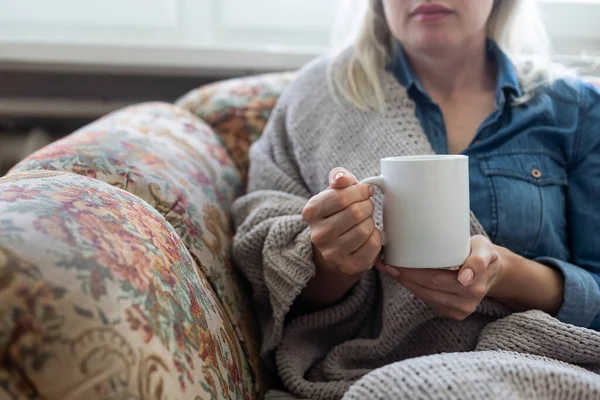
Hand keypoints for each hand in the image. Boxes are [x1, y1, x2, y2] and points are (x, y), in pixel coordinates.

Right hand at [301, 167, 381, 275]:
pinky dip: (376, 236)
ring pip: (365, 229)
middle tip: (366, 206)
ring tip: (365, 221)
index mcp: (311, 212)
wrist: (333, 244)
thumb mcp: (334, 190)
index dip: (359, 191)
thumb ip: (339, 177)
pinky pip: (373, 245)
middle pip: (355, 213)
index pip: (341, 197)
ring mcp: (332, 253)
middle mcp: (318, 235)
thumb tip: (342, 179)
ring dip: (371, 221)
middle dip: (367, 205)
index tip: (365, 191)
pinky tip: (368, 234)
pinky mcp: (348, 266)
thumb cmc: (337, 211)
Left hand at [377, 235, 501, 320]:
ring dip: (405, 282)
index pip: (435, 278)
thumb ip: (478, 260)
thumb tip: (465, 279)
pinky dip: (413, 287)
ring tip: (389, 267)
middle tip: (384, 262)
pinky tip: (402, 276)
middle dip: (403, 275)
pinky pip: (427, 300)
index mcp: (474, 286)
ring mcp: (458, 311)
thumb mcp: (485, 249)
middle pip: (426, 287)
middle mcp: (466, 302)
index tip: (392, 263)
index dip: (412, 272)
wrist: (491, 271)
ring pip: (424, 295)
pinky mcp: (451, 314)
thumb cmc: (482, 253)